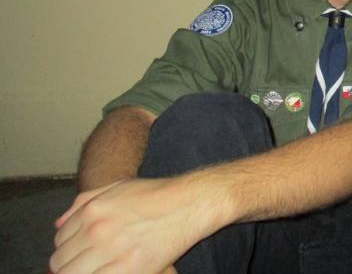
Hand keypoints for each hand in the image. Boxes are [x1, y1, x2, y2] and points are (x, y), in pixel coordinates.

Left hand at [49, 176, 219, 273]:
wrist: (190, 203)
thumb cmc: (157, 194)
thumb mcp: (117, 187)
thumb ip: (84, 201)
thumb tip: (59, 225)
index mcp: (92, 210)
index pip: (59, 239)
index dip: (68, 248)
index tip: (81, 253)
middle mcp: (97, 230)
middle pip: (60, 262)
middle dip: (69, 266)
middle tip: (88, 265)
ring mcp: (111, 250)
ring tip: (99, 268)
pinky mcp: (129, 269)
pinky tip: (110, 271)